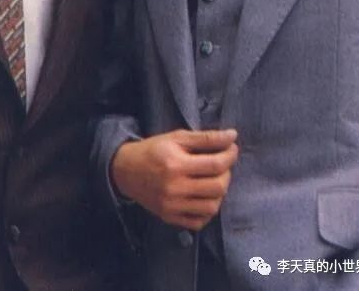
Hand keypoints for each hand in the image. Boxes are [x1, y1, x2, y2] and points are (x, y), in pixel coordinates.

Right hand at [110, 128, 237, 230]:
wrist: (126, 170)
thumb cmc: (154, 150)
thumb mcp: (177, 137)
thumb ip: (205, 137)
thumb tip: (232, 136)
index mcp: (176, 164)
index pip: (215, 164)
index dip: (230, 155)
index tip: (232, 148)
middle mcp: (175, 188)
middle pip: (218, 187)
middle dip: (227, 173)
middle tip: (222, 164)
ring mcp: (172, 206)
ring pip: (212, 207)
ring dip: (220, 193)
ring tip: (214, 180)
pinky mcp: (169, 217)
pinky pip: (199, 222)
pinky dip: (207, 211)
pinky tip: (204, 197)